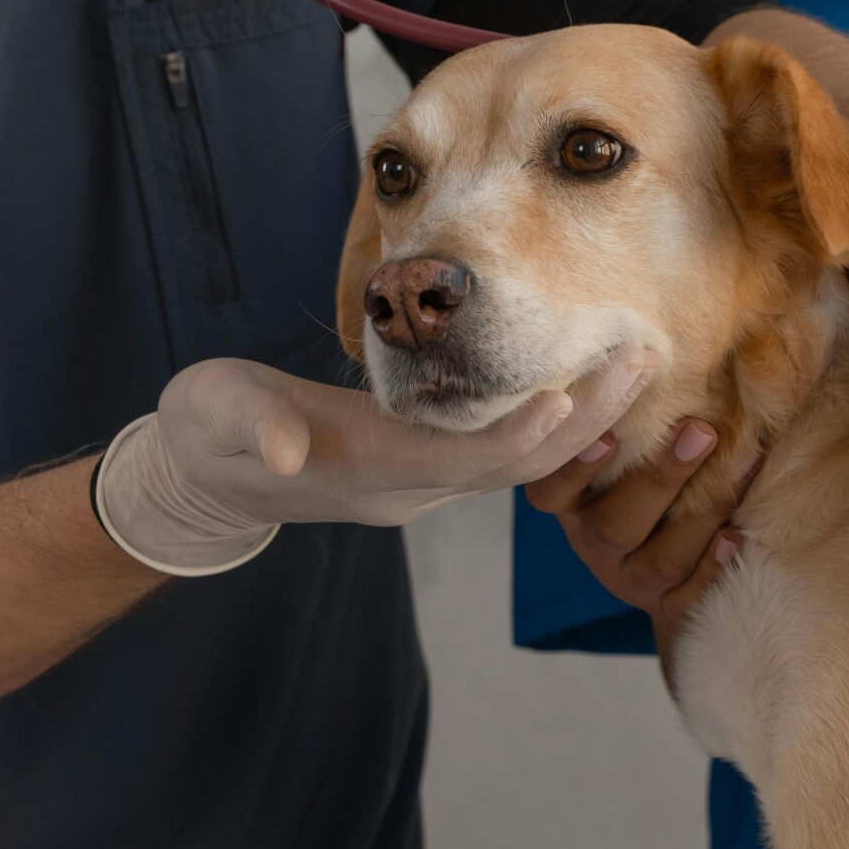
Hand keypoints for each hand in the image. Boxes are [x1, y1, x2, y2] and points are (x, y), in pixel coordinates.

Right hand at [98, 348, 651, 575]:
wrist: (204, 481)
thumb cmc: (210, 434)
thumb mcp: (218, 419)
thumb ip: (254, 428)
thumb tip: (284, 449)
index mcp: (370, 471)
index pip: (466, 459)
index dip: (522, 432)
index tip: (575, 389)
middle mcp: (410, 488)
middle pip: (516, 463)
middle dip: (584, 418)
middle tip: (644, 360)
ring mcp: (421, 484)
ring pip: (522, 460)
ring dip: (584, 418)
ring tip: (637, 364)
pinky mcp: (425, 467)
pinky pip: (506, 452)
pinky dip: (554, 422)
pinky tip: (594, 383)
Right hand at [525, 419, 752, 677]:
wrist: (671, 563)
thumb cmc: (647, 473)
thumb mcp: (628, 441)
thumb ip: (634, 408)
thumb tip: (660, 338)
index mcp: (570, 503)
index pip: (551, 490)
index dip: (574, 467)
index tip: (604, 434)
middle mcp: (594, 543)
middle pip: (615, 524)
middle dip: (660, 477)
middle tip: (700, 430)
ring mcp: (632, 580)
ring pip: (659, 560)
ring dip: (700, 511)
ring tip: (740, 465)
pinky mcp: (670, 607)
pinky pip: (690, 596)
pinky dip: (714, 567)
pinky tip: (736, 536)